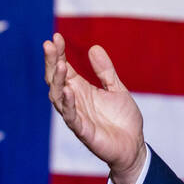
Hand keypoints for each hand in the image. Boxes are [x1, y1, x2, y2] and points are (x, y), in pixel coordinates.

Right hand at [43, 32, 146, 183]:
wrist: (133, 146)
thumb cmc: (122, 119)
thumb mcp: (116, 89)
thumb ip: (105, 71)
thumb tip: (94, 47)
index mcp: (81, 90)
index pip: (63, 69)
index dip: (58, 53)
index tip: (56, 37)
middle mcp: (74, 101)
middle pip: (55, 80)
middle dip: (51, 62)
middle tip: (49, 45)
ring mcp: (77, 116)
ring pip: (58, 97)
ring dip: (57, 81)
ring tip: (59, 64)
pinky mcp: (83, 131)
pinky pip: (71, 117)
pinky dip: (68, 104)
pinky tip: (68, 90)